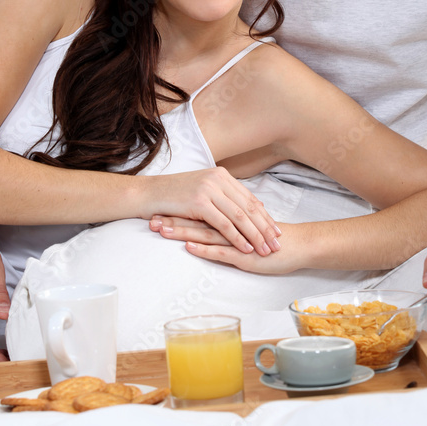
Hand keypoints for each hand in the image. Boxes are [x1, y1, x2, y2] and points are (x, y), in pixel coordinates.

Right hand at [139, 167, 281, 256]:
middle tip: (277, 243)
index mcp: (221, 175)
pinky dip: (237, 238)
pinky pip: (224, 224)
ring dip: (255, 235)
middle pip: (249, 207)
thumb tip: (243, 208)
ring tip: (266, 250)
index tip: (276, 231)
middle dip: (265, 227)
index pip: (250, 199)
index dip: (264, 216)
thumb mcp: (202, 190)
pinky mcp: (200, 203)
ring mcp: (209, 190)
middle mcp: (218, 180)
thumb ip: (222, 196)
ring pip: (240, 216)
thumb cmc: (173, 195)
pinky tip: (246, 249)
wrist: (148, 193)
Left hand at [150, 216, 305, 273]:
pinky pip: (222, 251)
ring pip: (205, 233)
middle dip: (173, 220)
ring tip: (162, 230)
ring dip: (182, 231)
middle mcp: (231, 225)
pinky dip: (205, 248)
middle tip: (151, 218)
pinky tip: (190, 246)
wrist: (297, 245)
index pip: (199, 212)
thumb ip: (227, 225)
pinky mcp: (244, 255)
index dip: (178, 212)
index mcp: (229, 218)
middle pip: (197, 220)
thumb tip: (208, 222)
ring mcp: (237, 240)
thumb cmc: (269, 239)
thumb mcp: (244, 230)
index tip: (156, 210)